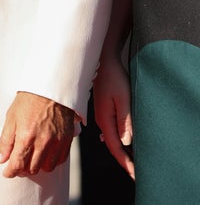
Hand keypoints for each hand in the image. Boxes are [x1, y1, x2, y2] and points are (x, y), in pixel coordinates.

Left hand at [0, 92, 74, 176]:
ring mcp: (56, 142)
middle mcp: (42, 142)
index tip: (7, 172)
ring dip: (37, 166)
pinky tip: (45, 154)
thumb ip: (6, 140)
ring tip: (32, 158)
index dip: (10, 172)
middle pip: (32, 169)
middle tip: (18, 163)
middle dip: (22, 169)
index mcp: (26, 136)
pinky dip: (51, 161)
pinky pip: (59, 160)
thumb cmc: (28, 101)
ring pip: (46, 168)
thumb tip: (2, 159)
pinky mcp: (66, 140)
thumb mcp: (11, 117)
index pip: (17, 165)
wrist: (50, 88)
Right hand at [93, 56, 134, 178]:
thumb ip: (124, 120)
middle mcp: (100, 119)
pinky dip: (115, 140)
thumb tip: (125, 142)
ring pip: (109, 137)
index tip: (134, 173)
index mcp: (104, 119)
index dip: (125, 161)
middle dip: (123, 159)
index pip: (115, 146)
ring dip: (119, 150)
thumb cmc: (114, 77)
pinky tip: (118, 142)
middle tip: (134, 172)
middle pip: (111, 145)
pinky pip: (109, 129)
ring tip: (129, 161)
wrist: (103, 61)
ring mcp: (100, 114)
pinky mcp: (102, 109)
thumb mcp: (123, 98)